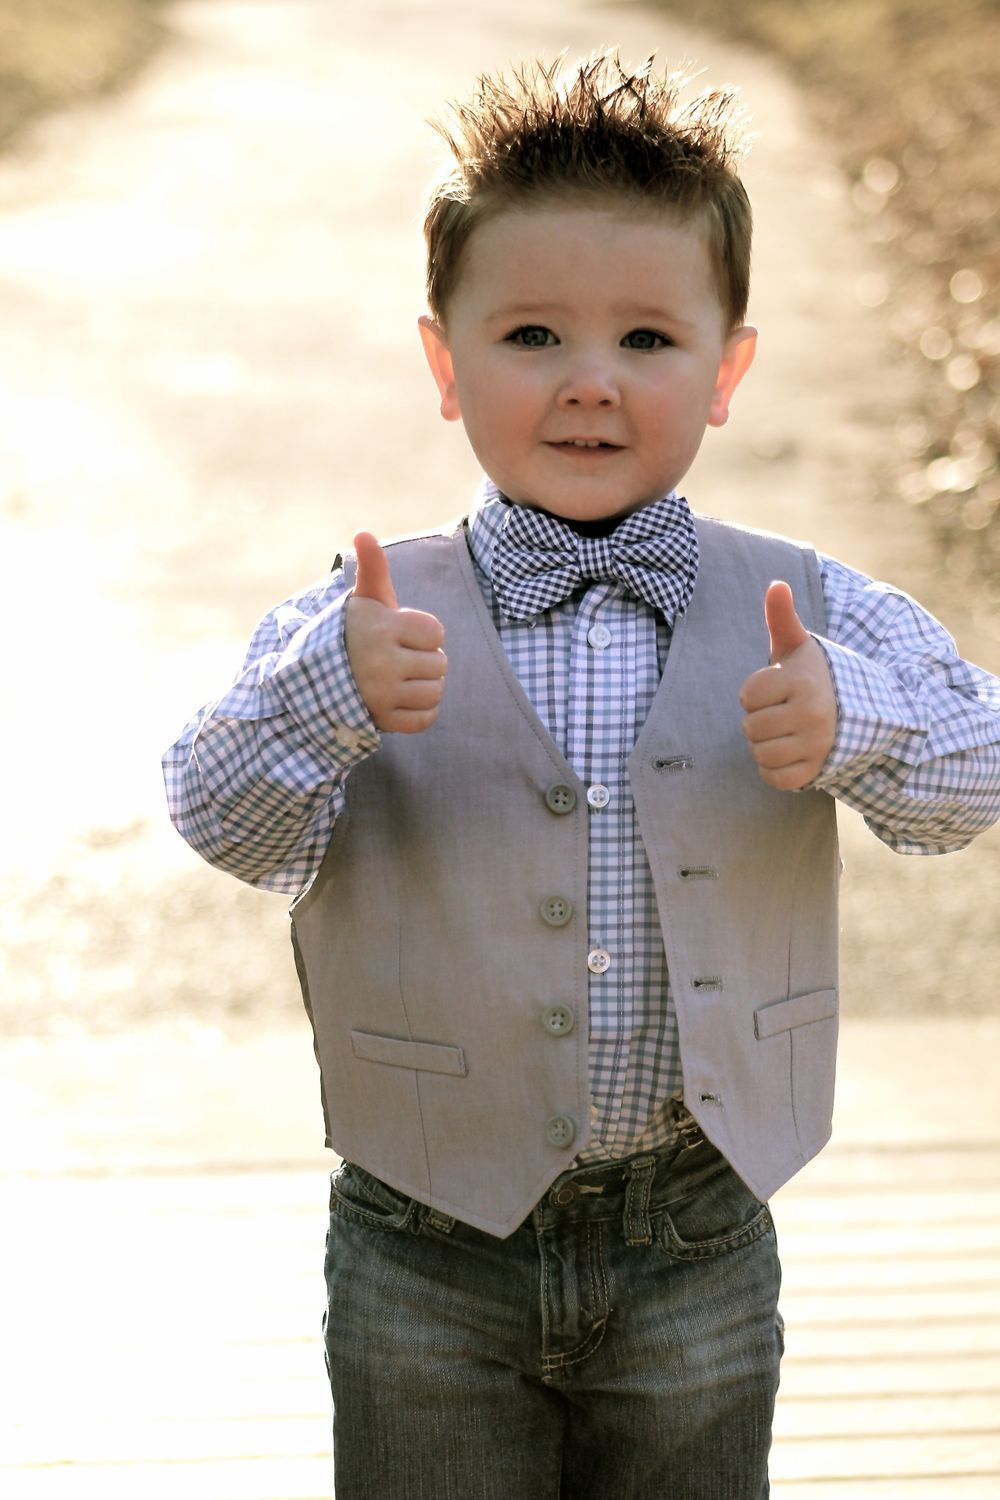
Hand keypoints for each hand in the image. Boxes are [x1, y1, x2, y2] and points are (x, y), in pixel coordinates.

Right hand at [344, 532, 446, 732]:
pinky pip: (425, 719)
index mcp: (382, 628)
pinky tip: (403, 699)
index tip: (400, 634)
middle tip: (399, 658)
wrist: (318, 678)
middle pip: (440, 664)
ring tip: (402, 679)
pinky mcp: (382, 720)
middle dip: (425, 660)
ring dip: (425, 686)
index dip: (423, 633)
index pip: (437, 632)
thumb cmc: (352, 633)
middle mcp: (381, 662)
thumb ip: (374, 568)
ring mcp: (381, 694)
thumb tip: (362, 533)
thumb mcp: (364, 601)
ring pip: (436, 692)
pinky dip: (420, 712)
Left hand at [739, 581, 836, 789]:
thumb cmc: (812, 675)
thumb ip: (782, 617)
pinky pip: (775, 779)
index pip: (746, 696)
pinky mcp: (818, 771)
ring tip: (784, 731)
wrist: (855, 711)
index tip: (775, 689)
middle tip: (780, 712)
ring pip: (760, 755)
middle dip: (759, 720)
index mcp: (802, 681)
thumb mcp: (798, 646)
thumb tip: (776, 585)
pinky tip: (788, 752)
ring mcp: (816, 745)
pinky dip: (775, 770)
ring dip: (764, 745)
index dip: (754, 693)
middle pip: (750, 728)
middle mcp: (812, 714)